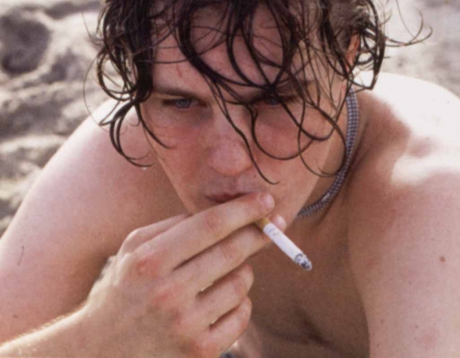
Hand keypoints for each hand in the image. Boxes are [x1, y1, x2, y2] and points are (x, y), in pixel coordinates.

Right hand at [79, 193, 278, 357]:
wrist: (103, 349)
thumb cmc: (123, 287)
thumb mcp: (134, 247)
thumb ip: (173, 225)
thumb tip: (221, 212)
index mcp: (151, 261)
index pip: (210, 225)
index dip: (243, 209)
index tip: (265, 199)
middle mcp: (168, 293)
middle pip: (232, 251)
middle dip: (259, 232)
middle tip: (273, 223)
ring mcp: (185, 326)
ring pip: (241, 283)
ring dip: (245, 268)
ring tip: (231, 267)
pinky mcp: (200, 352)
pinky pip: (241, 316)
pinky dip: (242, 301)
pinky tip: (227, 296)